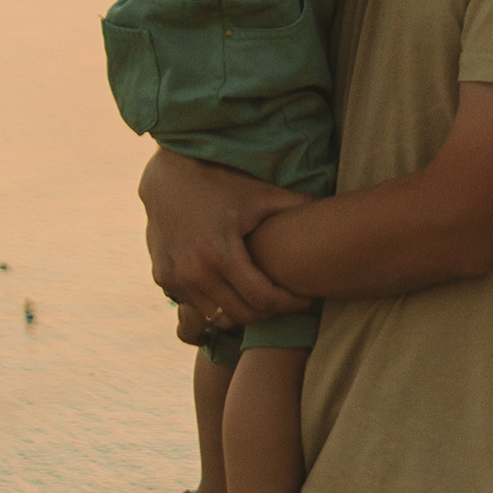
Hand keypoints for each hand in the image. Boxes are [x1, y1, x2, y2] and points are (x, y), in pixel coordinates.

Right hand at [140, 148, 302, 327]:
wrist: (166, 176)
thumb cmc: (219, 183)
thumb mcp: (259, 193)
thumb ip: (294, 205)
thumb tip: (330, 209)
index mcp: (220, 254)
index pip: (263, 300)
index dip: (289, 304)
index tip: (305, 298)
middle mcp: (194, 273)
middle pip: (242, 315)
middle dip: (269, 312)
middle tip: (285, 300)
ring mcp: (175, 279)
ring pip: (217, 316)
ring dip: (240, 311)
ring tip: (259, 297)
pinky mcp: (162, 278)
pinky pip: (195, 305)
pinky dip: (215, 302)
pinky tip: (230, 287)